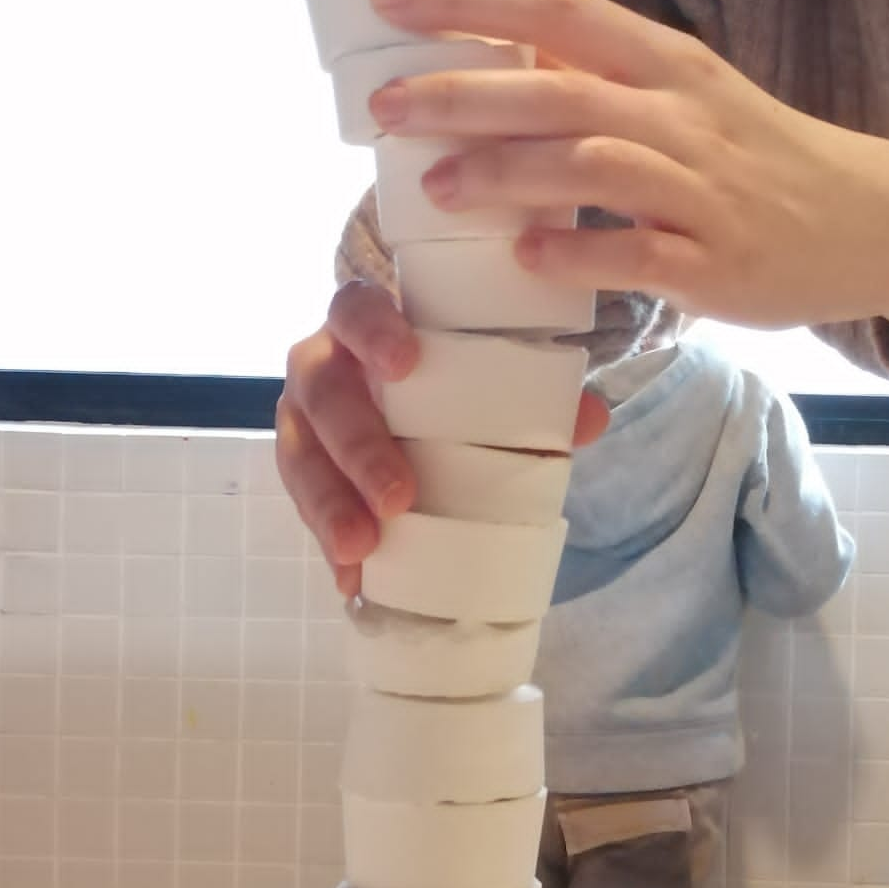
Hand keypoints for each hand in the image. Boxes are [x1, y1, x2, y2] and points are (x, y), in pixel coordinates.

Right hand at [279, 278, 607, 594]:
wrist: (400, 396)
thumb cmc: (441, 376)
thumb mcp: (480, 375)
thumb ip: (534, 392)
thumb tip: (589, 418)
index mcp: (363, 324)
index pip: (355, 309)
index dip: (373, 332)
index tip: (405, 365)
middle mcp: (322, 364)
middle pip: (321, 393)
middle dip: (355, 446)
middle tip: (397, 497)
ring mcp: (303, 418)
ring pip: (298, 454)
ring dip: (328, 504)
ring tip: (360, 548)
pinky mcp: (303, 470)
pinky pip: (303, 506)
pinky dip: (326, 543)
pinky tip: (351, 579)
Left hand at [366, 0, 888, 351]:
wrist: (869, 223)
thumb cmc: (757, 162)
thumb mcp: (686, 99)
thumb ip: (602, 82)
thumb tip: (506, 60)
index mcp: (667, 65)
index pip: (557, 12)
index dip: (471, 1)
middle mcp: (683, 116)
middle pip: (558, 88)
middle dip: (463, 93)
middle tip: (384, 105)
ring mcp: (702, 192)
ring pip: (592, 165)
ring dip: (508, 174)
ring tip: (438, 188)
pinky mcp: (716, 264)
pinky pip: (637, 256)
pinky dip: (577, 256)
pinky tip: (527, 259)